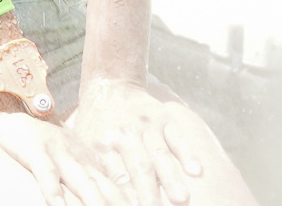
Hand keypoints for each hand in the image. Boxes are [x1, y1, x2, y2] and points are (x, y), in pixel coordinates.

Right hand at [0, 105, 131, 205]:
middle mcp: (81, 160)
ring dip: (95, 201)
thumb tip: (113, 199)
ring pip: (81, 183)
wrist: (17, 113)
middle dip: (122, 205)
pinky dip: (53, 191)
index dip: (134, 201)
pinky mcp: (38, 152)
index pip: (119, 189)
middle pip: (106, 189)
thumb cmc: (46, 146)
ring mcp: (61, 154)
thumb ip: (92, 183)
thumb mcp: (73, 164)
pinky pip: (47, 174)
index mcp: (92, 164)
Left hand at [69, 79, 206, 204]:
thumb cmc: (96, 124)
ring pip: (161, 154)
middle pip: (139, 168)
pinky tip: (196, 170)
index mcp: (103, 144)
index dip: (124, 197)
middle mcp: (125, 134)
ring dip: (171, 177)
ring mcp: (147, 125)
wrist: (111, 86)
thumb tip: (101, 199)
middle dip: (149, 193)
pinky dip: (187, 153)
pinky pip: (178, 136)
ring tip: (180, 198)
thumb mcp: (85, 145)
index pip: (115, 178)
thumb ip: (97, 171)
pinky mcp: (164, 117)